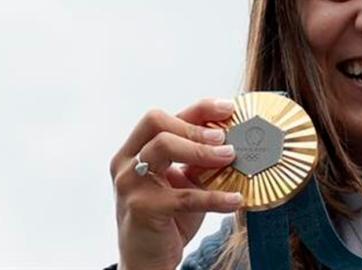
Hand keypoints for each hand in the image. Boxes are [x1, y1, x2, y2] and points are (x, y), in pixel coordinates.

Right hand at [110, 98, 241, 269]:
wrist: (147, 260)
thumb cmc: (168, 215)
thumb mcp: (182, 179)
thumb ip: (196, 157)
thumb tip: (231, 137)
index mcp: (134, 149)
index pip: (162, 117)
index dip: (197, 108)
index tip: (227, 107)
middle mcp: (126, 161)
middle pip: (157, 123)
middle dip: (194, 126)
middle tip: (224, 138)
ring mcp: (130, 183)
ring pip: (163, 146)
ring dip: (202, 150)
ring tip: (230, 157)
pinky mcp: (142, 208)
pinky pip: (184, 196)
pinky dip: (214, 197)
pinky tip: (235, 200)